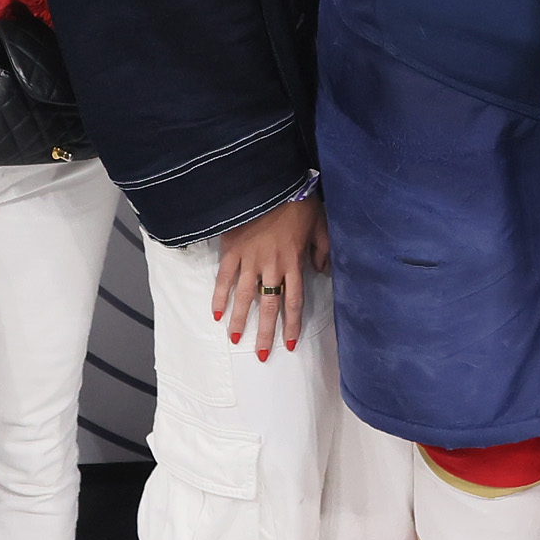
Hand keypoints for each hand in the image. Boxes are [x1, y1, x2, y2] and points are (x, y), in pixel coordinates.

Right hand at [210, 200, 313, 356]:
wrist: (269, 184)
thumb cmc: (298, 202)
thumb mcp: (321, 224)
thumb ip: (323, 249)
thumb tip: (322, 270)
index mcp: (294, 262)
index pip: (294, 302)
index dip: (291, 325)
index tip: (288, 345)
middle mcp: (272, 266)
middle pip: (269, 306)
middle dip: (265, 333)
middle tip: (260, 355)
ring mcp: (250, 260)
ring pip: (245, 296)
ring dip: (240, 320)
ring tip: (235, 340)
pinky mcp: (233, 250)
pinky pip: (224, 278)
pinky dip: (219, 295)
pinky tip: (215, 312)